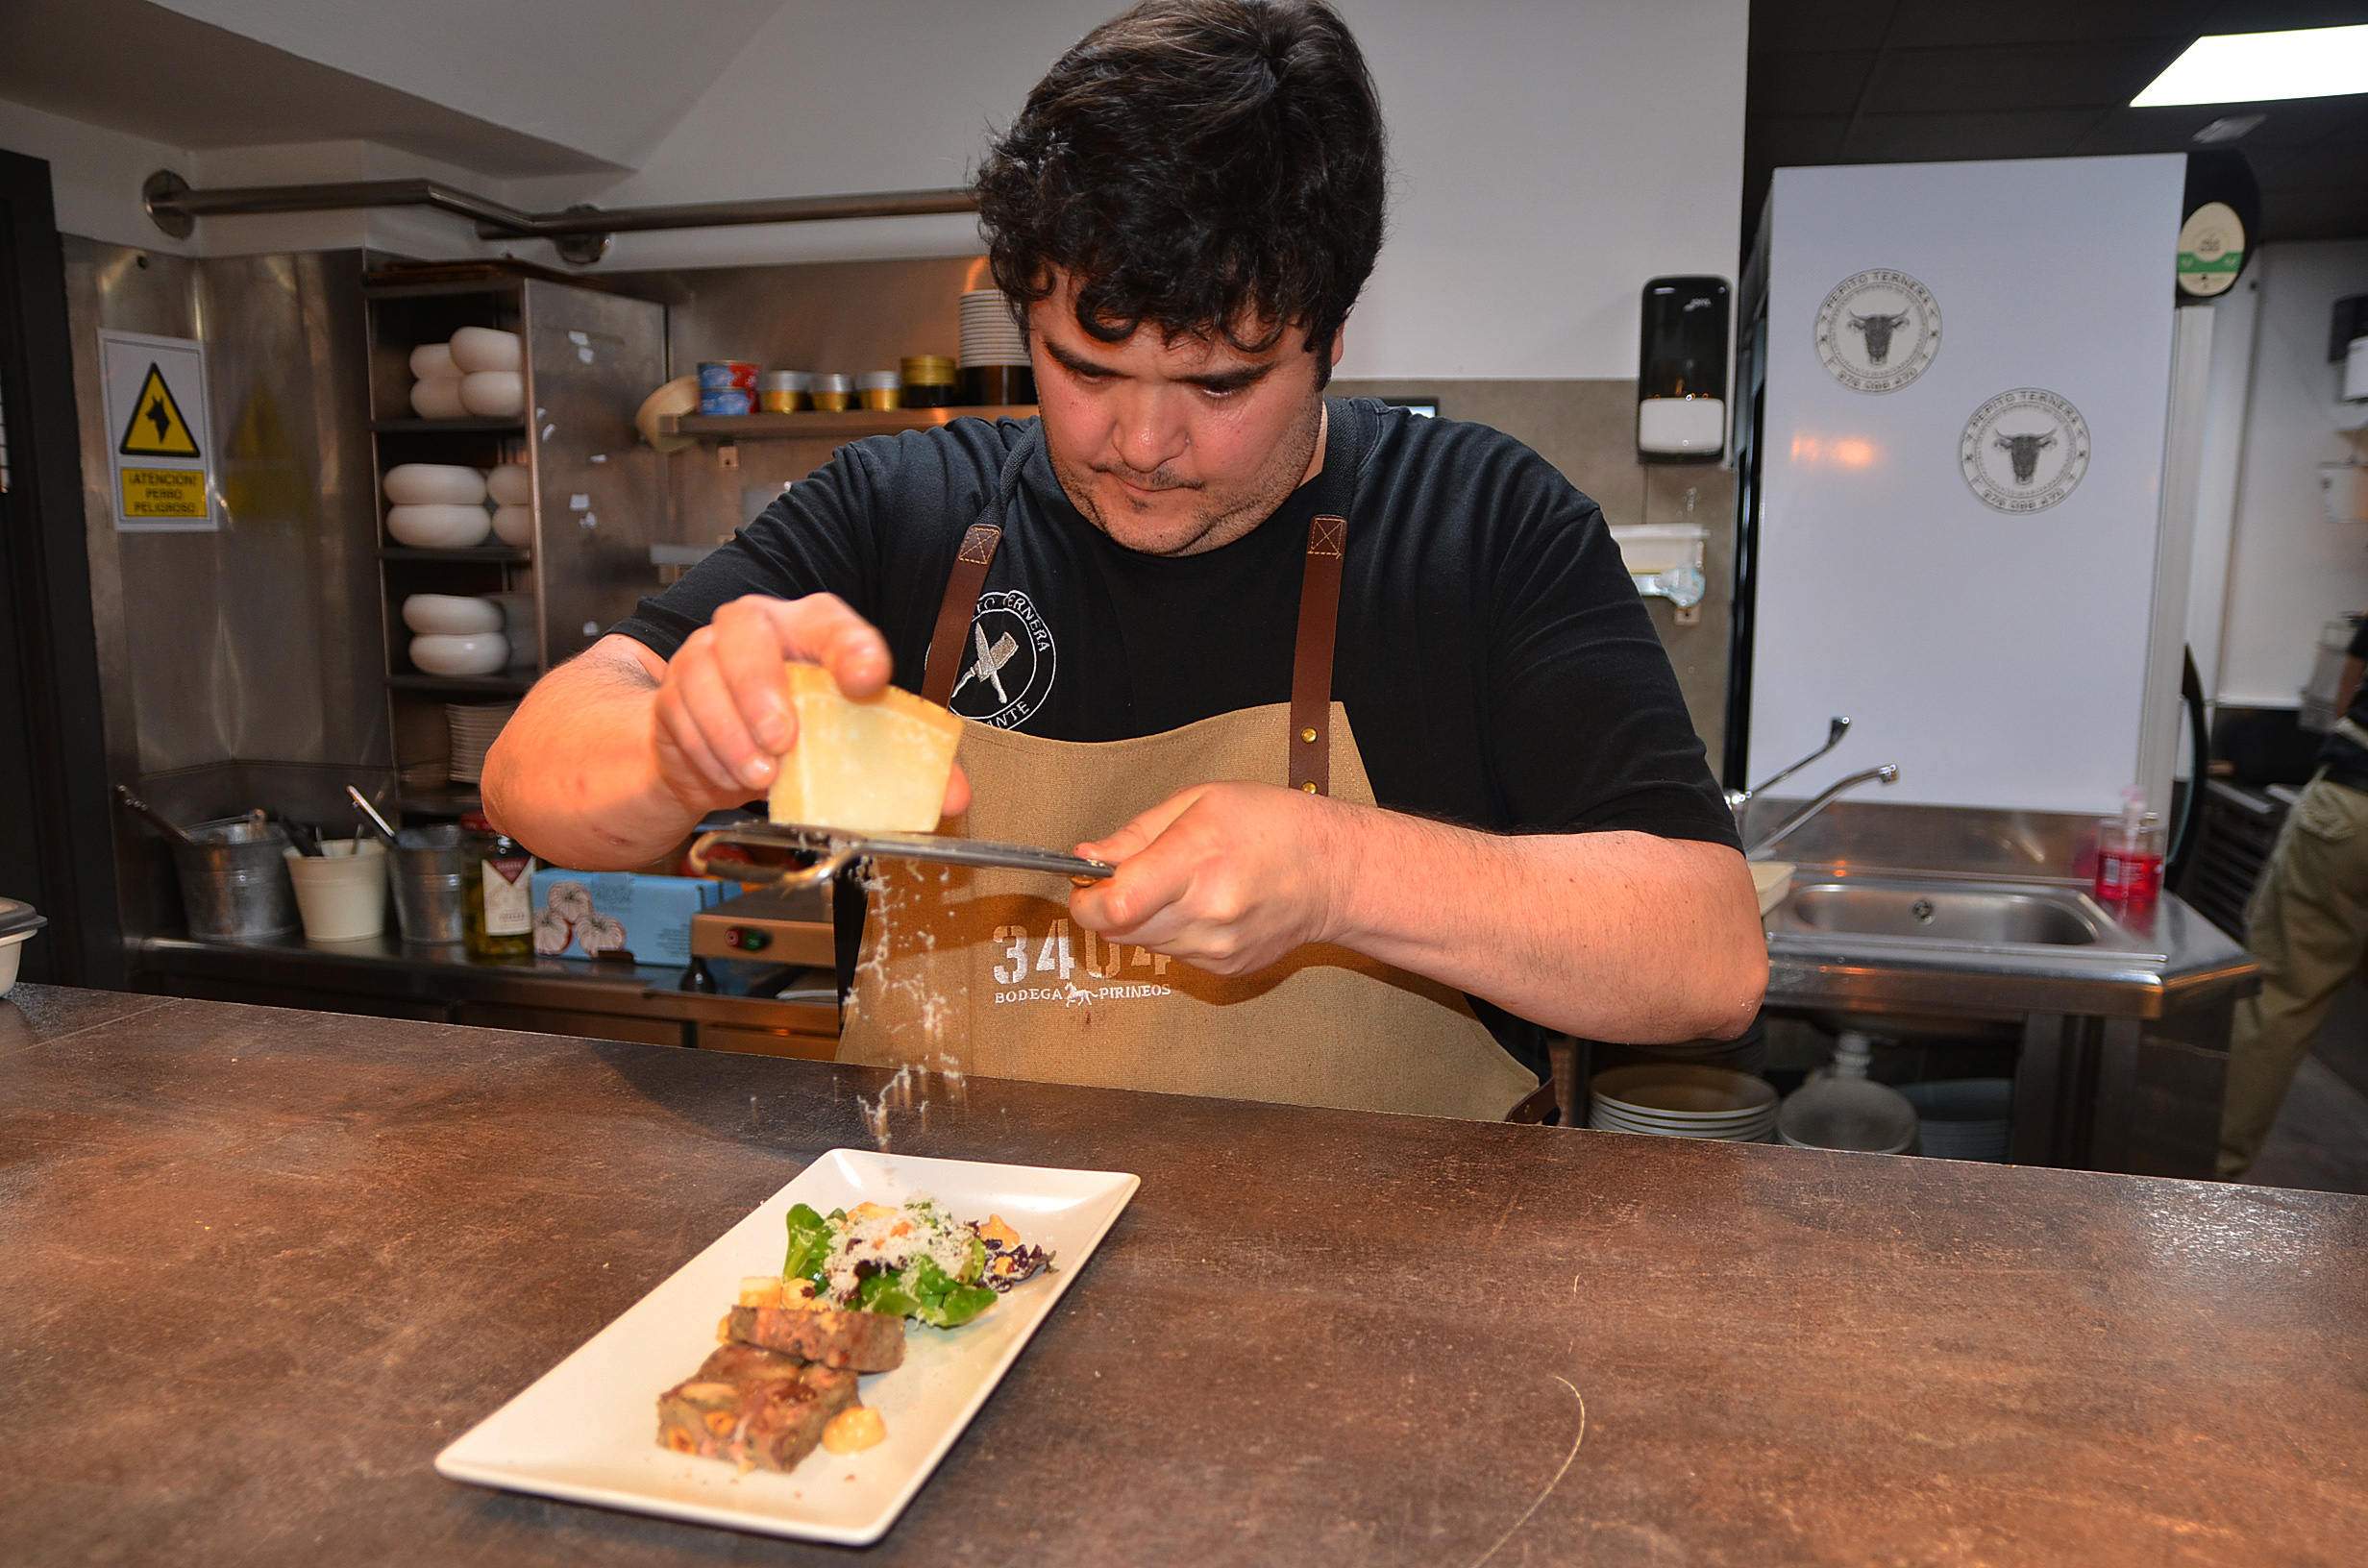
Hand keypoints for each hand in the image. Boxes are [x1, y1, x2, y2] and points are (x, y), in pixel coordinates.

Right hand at [650, 593, 970, 817]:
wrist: (724, 742)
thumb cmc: (797, 720)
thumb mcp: (851, 731)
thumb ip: (905, 759)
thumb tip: (954, 797)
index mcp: (810, 626)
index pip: (832, 624)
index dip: (851, 648)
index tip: (868, 679)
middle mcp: (753, 627)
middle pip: (747, 634)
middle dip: (763, 689)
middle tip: (785, 740)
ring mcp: (704, 655)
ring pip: (704, 679)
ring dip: (732, 735)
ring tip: (760, 774)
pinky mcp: (672, 694)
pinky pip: (680, 721)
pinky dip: (707, 757)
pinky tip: (731, 776)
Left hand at [1070, 782, 1350, 975]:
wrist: (1332, 872)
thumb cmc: (1272, 826)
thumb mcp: (1199, 802)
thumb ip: (1135, 834)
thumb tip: (1087, 857)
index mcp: (1197, 860)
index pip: (1117, 904)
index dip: (1086, 900)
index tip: (1085, 886)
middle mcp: (1208, 912)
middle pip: (1120, 930)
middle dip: (1110, 906)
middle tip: (1131, 878)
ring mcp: (1218, 947)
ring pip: (1144, 944)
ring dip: (1144, 919)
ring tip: (1181, 885)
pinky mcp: (1224, 968)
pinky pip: (1173, 954)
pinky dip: (1174, 932)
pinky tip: (1204, 906)